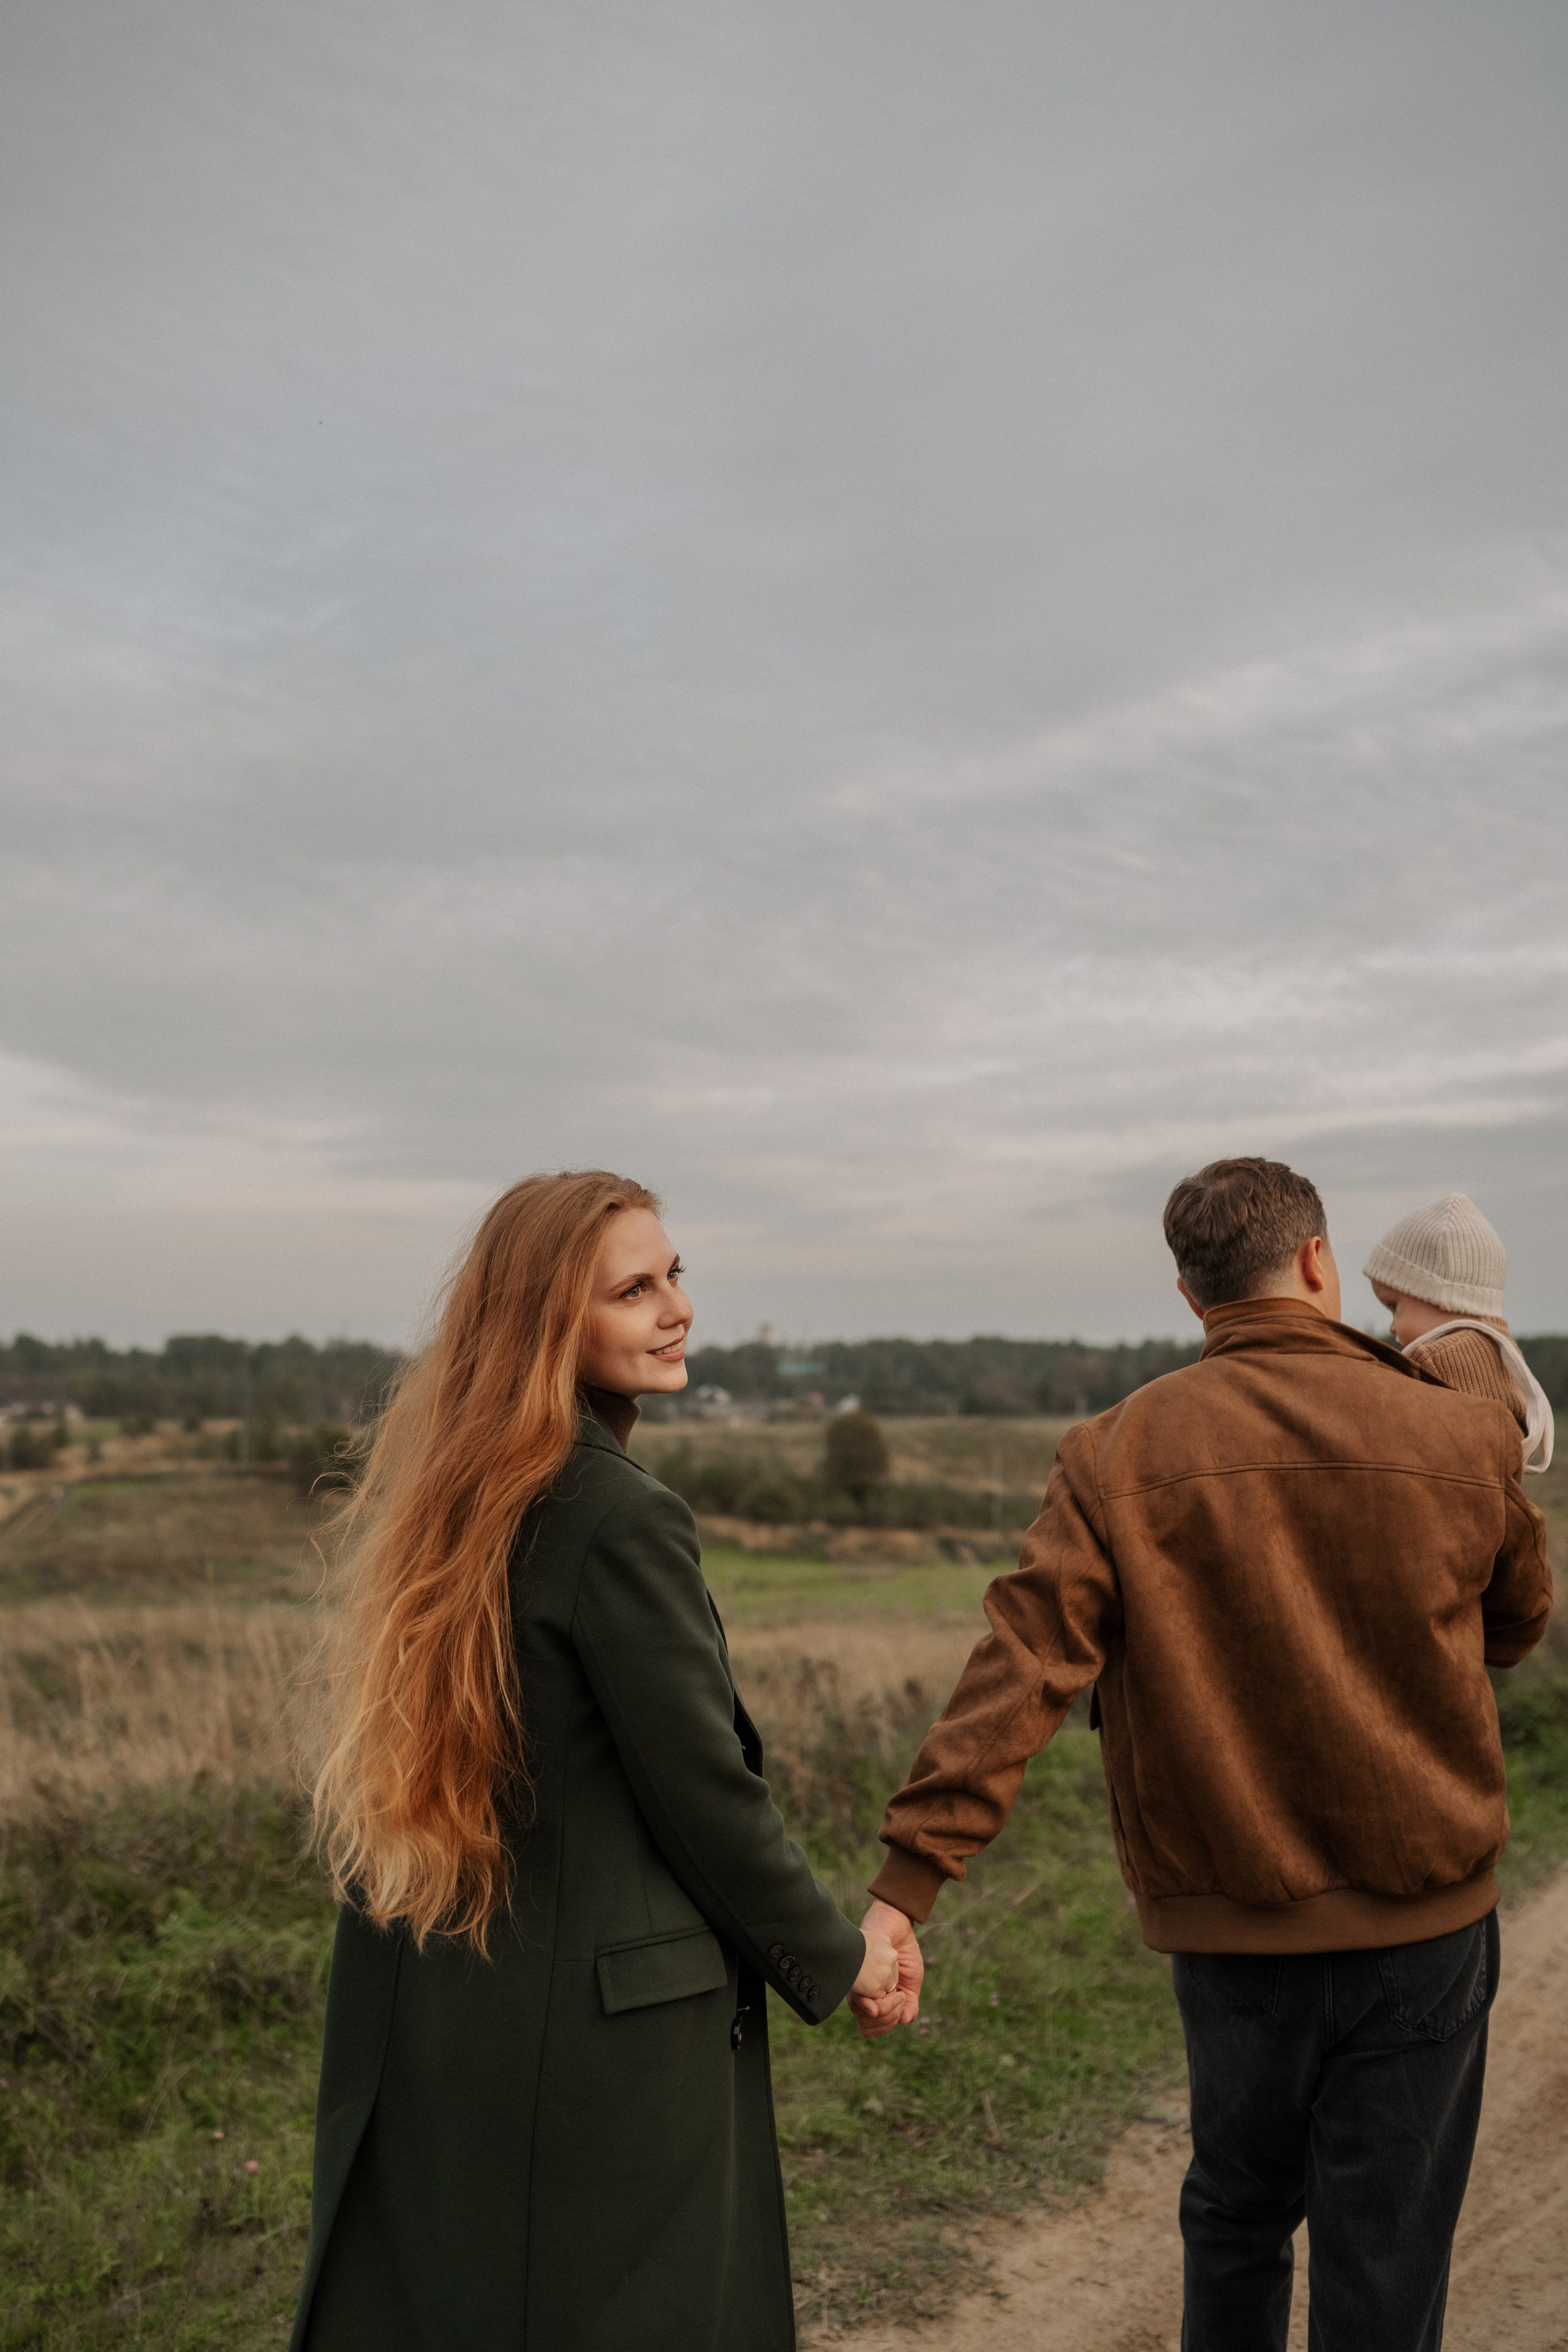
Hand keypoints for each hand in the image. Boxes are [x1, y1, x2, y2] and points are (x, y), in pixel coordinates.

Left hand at [849, 1898, 922, 2038]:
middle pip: (868, 2025)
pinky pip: (867, 2001)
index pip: (870, 2028)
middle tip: (901, 1999)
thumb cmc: (903, 1954)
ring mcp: (858, 1986)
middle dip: (889, 2019)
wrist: (897, 1928)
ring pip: (866, 2017)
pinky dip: (882, 2002)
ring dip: (887, 2010)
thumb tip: (903, 2021)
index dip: (885, 2026)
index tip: (901, 2012)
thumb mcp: (912, 1982)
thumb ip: (910, 2004)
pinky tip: (890, 1991)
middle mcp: (860, 1994)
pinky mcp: (858, 1975)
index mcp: (871, 1999)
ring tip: (897, 1993)